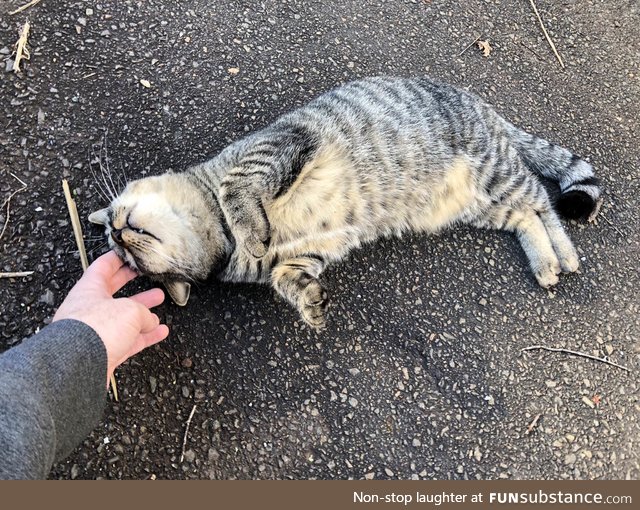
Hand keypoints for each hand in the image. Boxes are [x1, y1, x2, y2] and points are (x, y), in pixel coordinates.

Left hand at [53, 251, 168, 384]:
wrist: (78, 366)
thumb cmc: (94, 331)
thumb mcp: (129, 310)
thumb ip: (143, 312)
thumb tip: (150, 321)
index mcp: (90, 289)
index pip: (103, 267)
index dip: (118, 258)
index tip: (129, 253)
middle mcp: (91, 308)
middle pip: (115, 291)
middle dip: (133, 283)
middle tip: (144, 274)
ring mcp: (98, 331)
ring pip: (124, 317)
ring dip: (143, 310)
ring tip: (159, 302)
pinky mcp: (104, 351)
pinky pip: (129, 340)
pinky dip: (146, 336)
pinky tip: (160, 332)